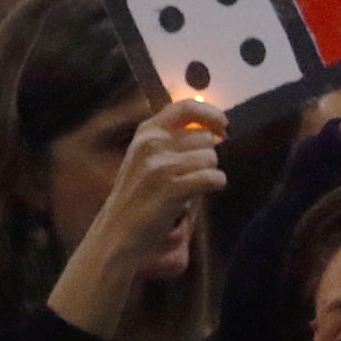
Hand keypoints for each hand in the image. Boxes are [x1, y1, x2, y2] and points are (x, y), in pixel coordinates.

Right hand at [49, 98, 224, 339]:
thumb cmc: (137, 198)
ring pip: (211, 158)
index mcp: (145, 133)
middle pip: (205, 138)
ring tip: (188, 188)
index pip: (186, 107)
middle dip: (207, 157)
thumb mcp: (146, 159)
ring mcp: (159, 165)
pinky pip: (214, 178)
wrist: (117, 233)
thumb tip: (214, 131)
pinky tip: (196, 196)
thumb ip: (173, 141)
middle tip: (190, 175)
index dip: (211, 114)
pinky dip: (213, 186)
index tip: (223, 126)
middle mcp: (151, 144)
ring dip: (208, 174)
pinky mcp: (171, 188)